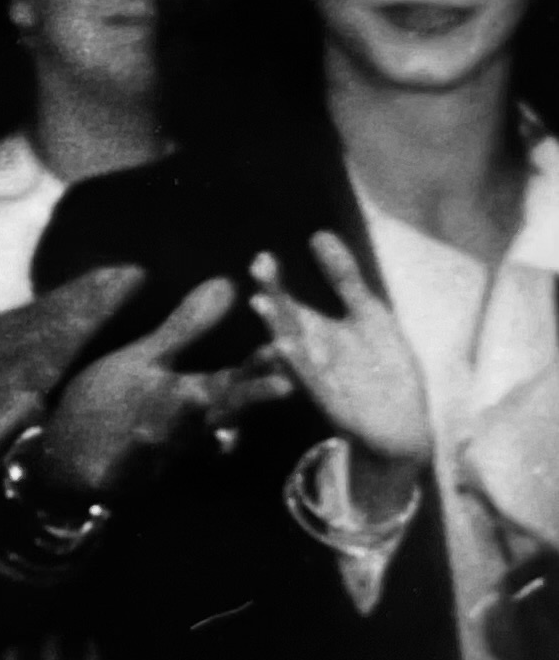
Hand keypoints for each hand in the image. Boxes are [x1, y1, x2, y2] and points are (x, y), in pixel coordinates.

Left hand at [38, 274, 290, 495]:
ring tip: (199, 392)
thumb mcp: (147, 360)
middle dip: (247, 397)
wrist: (68, 455)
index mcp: (191, 394)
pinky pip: (133, 463)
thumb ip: (186, 328)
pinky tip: (143, 433)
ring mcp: (155, 451)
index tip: (290, 346)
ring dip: (190, 416)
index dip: (261, 367)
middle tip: (283, 385)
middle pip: (221, 409)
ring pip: (180, 434)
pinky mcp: (122, 473)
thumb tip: (228, 282)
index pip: (234, 378)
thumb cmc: (116, 404)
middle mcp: (183, 425)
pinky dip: (140, 450)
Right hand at [250, 235, 429, 468]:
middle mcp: (309, 352)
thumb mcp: (368, 315)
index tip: (262, 257)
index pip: (287, 302)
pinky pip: (311, 380)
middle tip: (259, 269)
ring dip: (278, 326)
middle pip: (285, 320)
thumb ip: (344, 278)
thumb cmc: (381, 370)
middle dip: (273, 295)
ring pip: (292, 349)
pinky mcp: (333, 401)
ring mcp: (318, 377)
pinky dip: (299, 365)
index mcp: (314, 331)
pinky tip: (286, 346)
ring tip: (263, 301)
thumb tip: (318, 234)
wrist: (401, 425)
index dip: (275, 281)